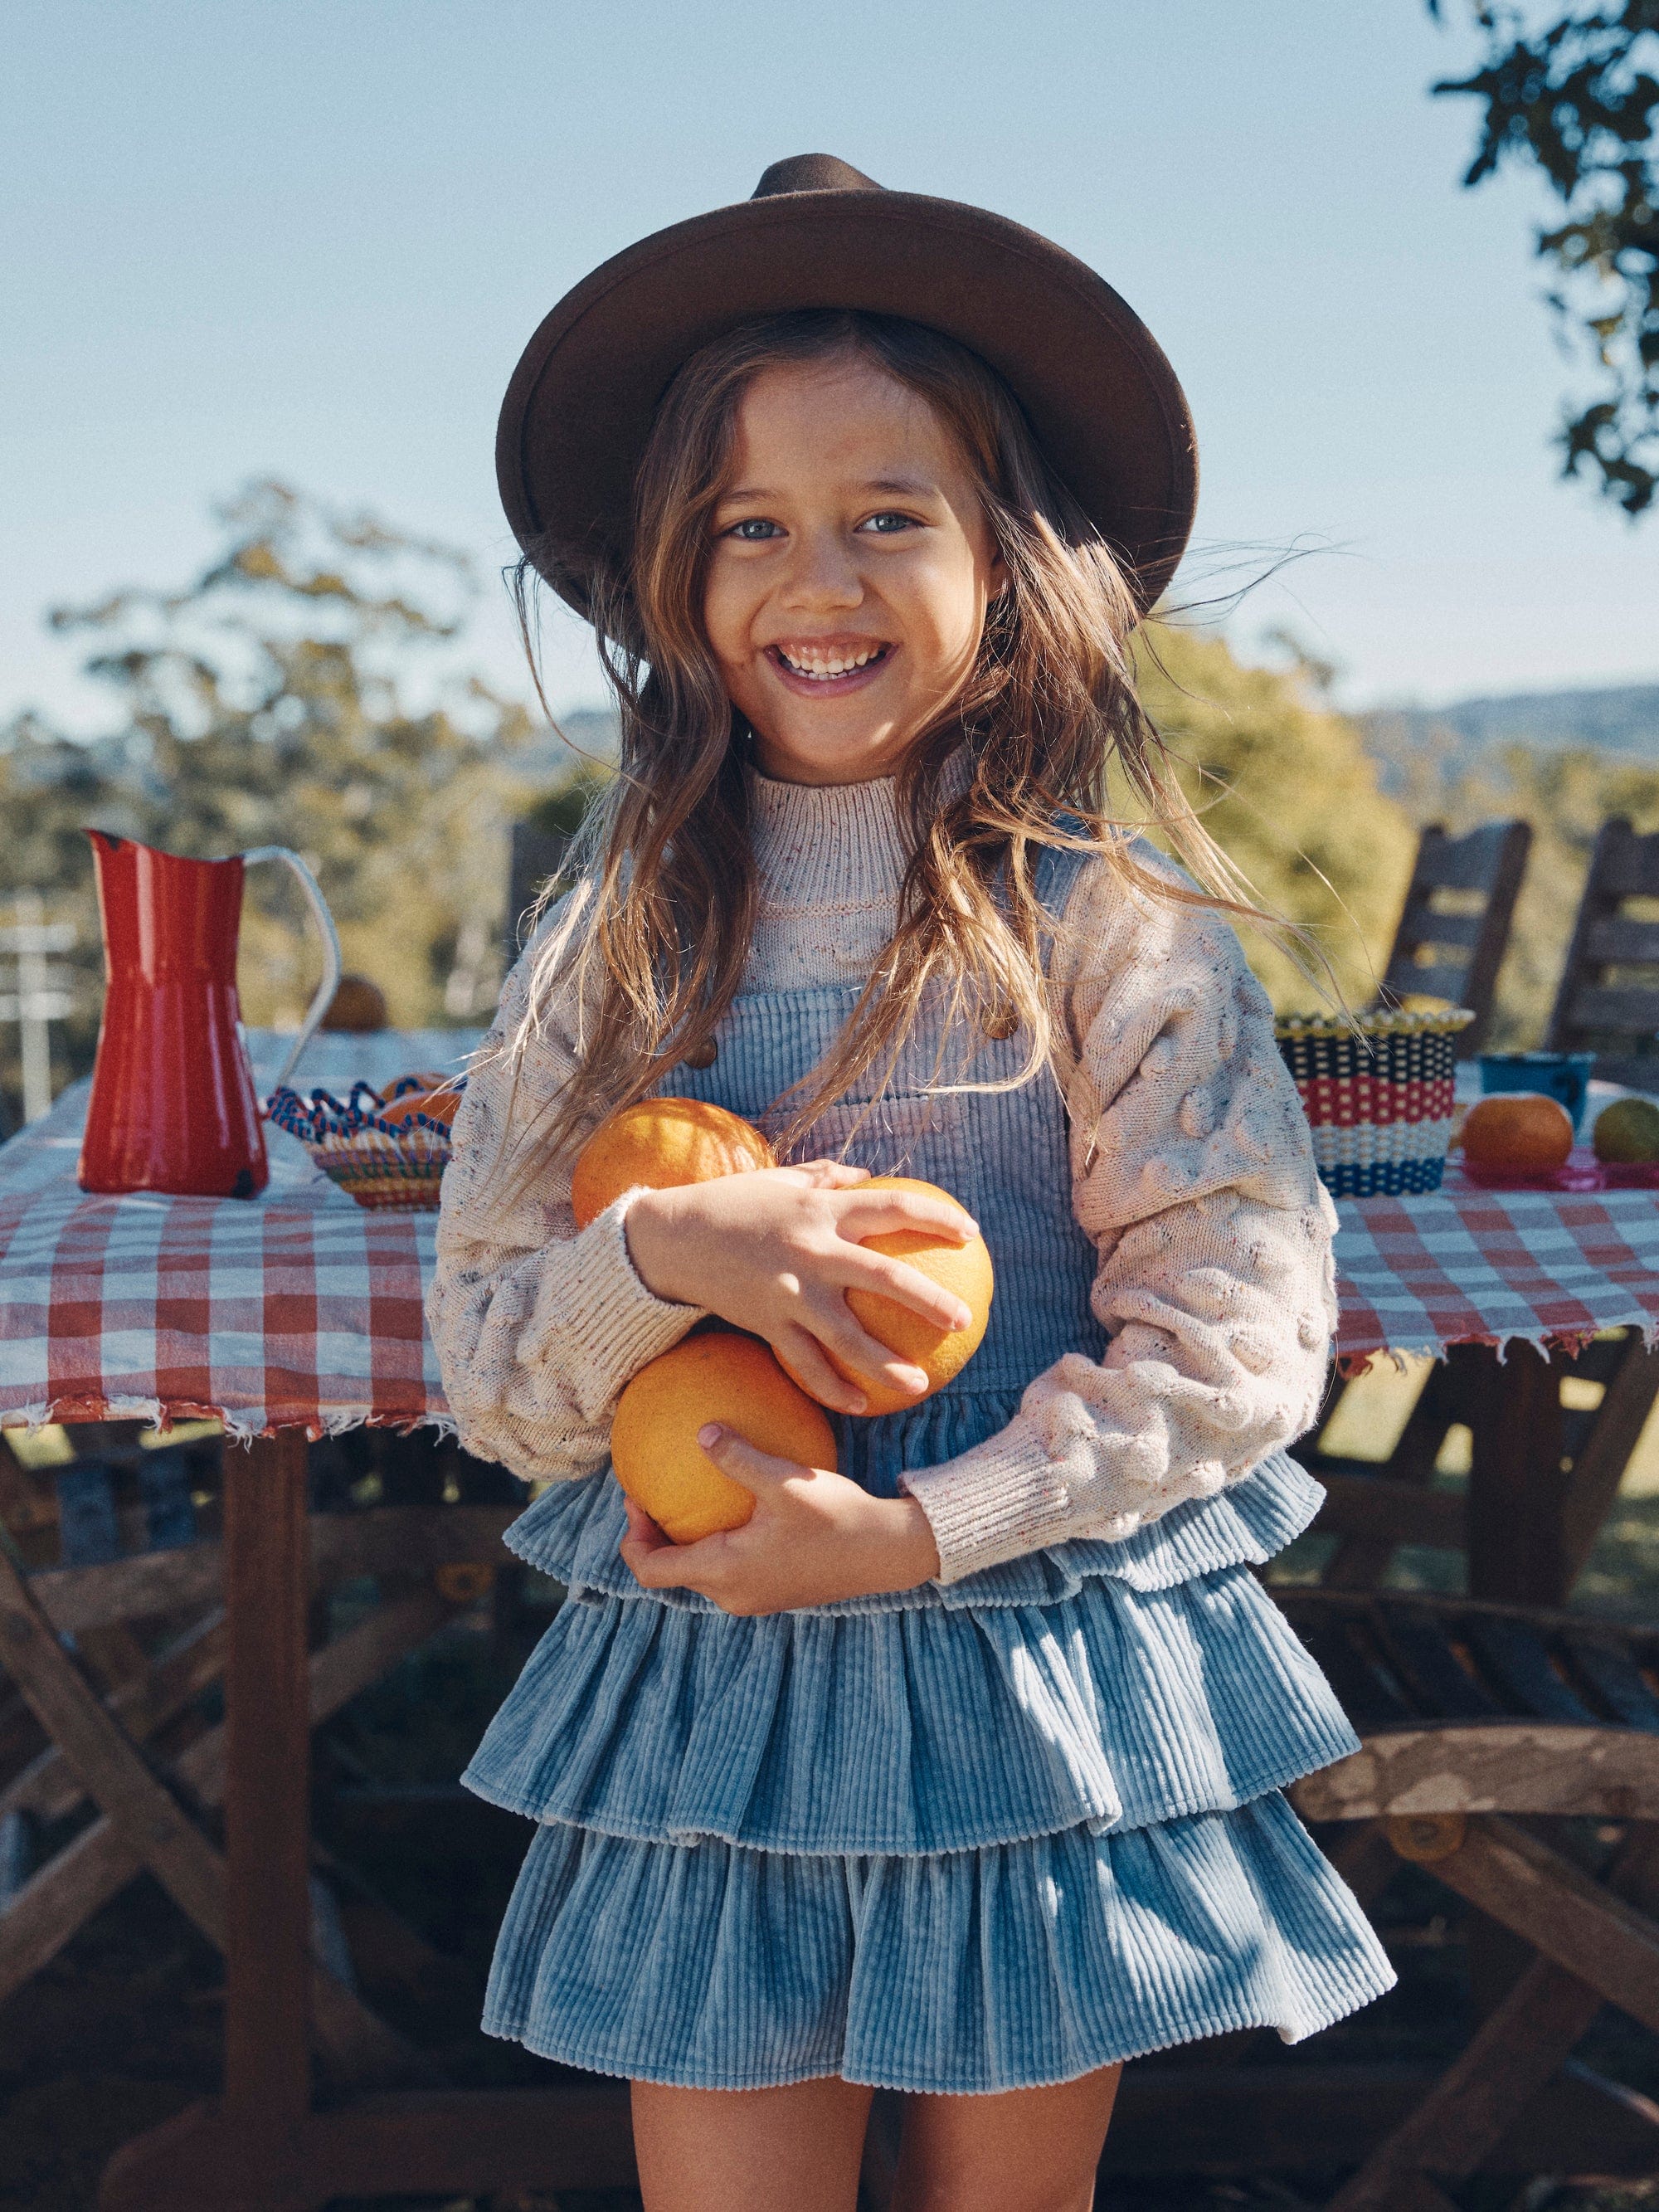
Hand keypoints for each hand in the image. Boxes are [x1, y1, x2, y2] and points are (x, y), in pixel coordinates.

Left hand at [618, 1425, 942, 1614]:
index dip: (632, 1538)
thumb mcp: (785, 1481)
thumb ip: (738, 1457)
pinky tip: (732, 1509)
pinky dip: (714, 1544)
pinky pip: (728, 1570)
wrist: (887, 1552)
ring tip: (687, 1498)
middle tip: (651, 1494)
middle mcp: (733, 1595)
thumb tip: (701, 1432)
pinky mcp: (773, 1591)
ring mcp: (754, 1598)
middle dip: (654, 1536)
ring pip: (700, 1573)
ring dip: (686, 1541)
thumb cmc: (838, 1518)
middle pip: (671, 1574)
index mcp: (725, 1572)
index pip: (652, 1570)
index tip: (635, 1499)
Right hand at [623, 1163, 977, 1414]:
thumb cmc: (732, 1204)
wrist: (673, 1239)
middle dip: (929, 1300)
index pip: (892, 1208)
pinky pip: (805, 1364)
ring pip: (846, 1337)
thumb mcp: (782, 1180)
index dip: (936, 1217)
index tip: (971, 1233)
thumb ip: (827, 1177)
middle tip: (962, 1320)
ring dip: (886, 1363)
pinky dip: (832, 1387)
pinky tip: (861, 1404)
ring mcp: (789, 1293)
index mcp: (821, 1211)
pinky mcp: (767, 1324)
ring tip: (921, 1383)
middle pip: (884, 1278)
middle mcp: (811, 1252)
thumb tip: (867, 1174)